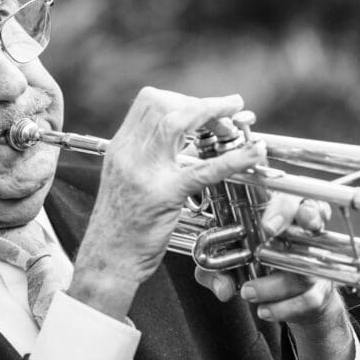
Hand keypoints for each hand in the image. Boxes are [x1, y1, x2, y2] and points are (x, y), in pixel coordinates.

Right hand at [70, 87, 265, 318]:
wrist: (107, 262)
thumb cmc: (119, 229)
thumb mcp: (125, 184)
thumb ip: (144, 160)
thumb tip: (175, 146)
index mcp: (120, 148)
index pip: (148, 101)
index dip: (181, 97)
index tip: (203, 108)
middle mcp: (128, 154)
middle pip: (164, 104)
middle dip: (200, 102)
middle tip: (226, 113)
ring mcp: (144, 173)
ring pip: (178, 122)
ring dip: (212, 113)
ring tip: (236, 119)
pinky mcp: (163, 196)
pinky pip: (202, 169)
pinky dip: (232, 158)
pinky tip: (253, 153)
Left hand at [195, 193, 355, 359]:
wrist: (295, 303)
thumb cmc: (261, 270)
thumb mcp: (230, 265)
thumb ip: (217, 272)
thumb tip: (222, 287)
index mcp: (283, 216)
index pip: (292, 197)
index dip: (285, 208)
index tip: (268, 226)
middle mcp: (306, 233)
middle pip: (312, 216)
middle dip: (289, 227)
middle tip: (264, 247)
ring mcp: (318, 261)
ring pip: (303, 267)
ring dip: (271, 285)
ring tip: (249, 292)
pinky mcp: (323, 290)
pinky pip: (308, 299)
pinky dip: (283, 308)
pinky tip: (265, 309)